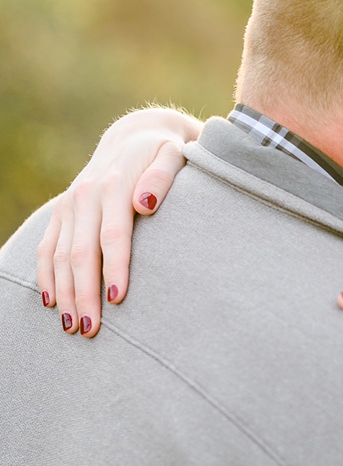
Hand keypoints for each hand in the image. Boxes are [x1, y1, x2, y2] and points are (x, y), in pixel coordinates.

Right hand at [36, 107, 200, 336]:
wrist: (135, 135)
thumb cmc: (163, 154)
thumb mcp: (173, 155)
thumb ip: (162, 177)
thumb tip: (146, 204)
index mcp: (114, 185)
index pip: (113, 235)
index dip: (115, 268)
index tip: (119, 299)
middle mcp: (85, 196)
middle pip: (82, 253)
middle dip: (84, 293)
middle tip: (90, 330)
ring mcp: (69, 205)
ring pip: (61, 255)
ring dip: (64, 293)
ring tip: (73, 327)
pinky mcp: (61, 213)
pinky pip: (47, 248)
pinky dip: (46, 276)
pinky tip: (51, 303)